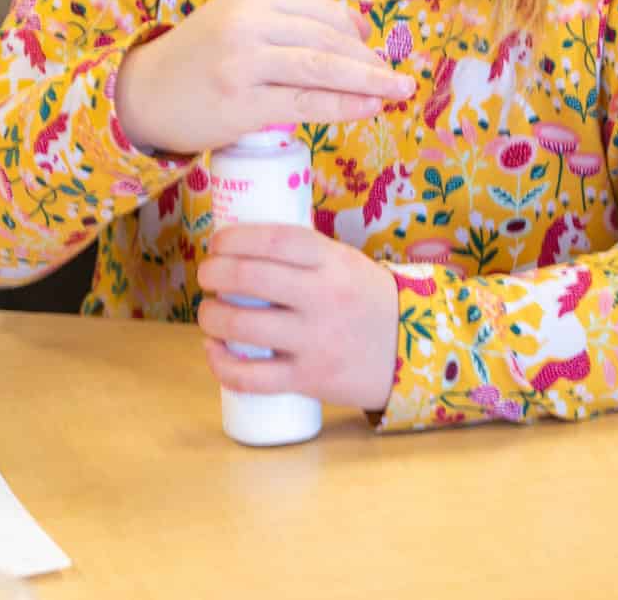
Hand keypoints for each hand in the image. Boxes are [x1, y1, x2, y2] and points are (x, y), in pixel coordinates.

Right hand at [114, 0, 412, 156]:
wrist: (142, 94)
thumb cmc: (196, 61)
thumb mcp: (235, 22)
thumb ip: (283, 23)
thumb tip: (352, 31)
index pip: (321, 10)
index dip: (356, 29)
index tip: (374, 48)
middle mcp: (250, 24)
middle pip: (328, 39)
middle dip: (370, 58)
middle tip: (398, 77)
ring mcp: (245, 64)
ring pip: (323, 69)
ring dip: (369, 81)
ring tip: (398, 90)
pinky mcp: (242, 103)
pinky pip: (306, 103)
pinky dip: (344, 106)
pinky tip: (368, 108)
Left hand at [196, 224, 398, 412]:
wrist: (411, 351)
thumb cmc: (365, 299)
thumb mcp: (344, 262)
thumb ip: (303, 253)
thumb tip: (242, 242)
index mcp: (331, 261)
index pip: (275, 239)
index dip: (235, 238)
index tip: (217, 243)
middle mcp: (323, 297)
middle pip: (250, 278)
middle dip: (213, 273)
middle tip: (207, 276)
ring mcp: (315, 340)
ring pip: (243, 326)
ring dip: (211, 317)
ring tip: (209, 313)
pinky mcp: (309, 379)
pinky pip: (252, 377)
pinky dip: (221, 364)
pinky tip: (213, 351)